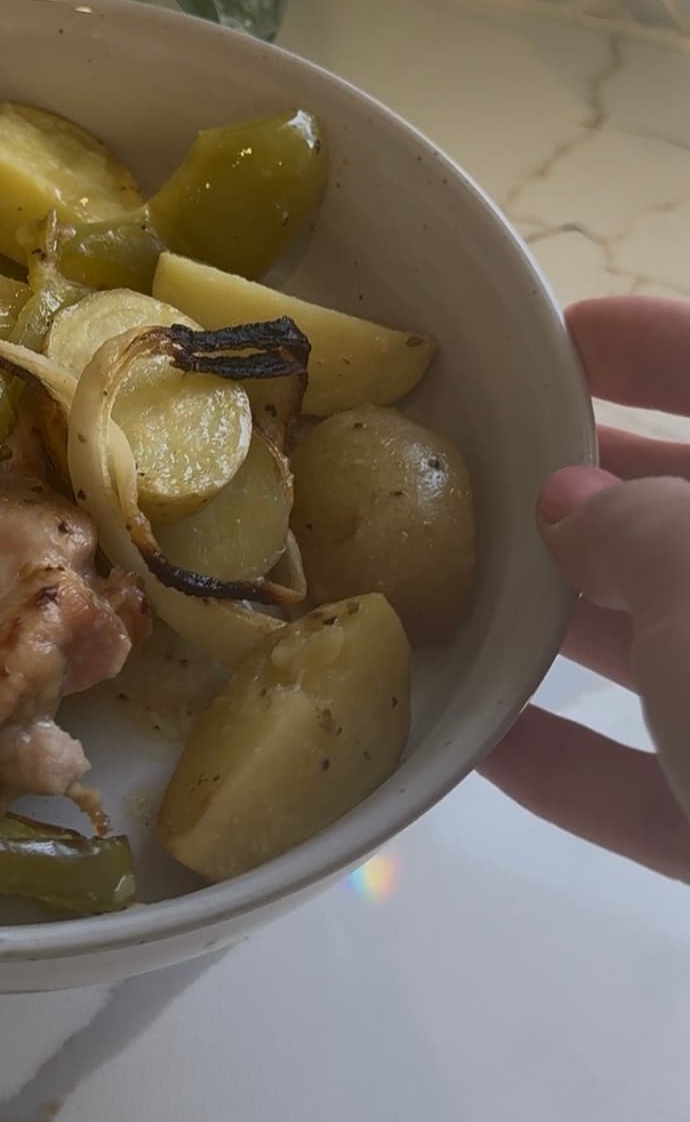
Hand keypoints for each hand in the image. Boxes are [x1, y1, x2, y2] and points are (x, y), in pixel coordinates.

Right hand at [482, 296, 689, 879]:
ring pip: (687, 653)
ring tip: (455, 602)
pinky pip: (668, 781)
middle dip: (598, 497)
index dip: (659, 344)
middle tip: (479, 476)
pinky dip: (583, 762)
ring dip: (576, 630)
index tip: (559, 339)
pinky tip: (481, 746)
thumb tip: (572, 502)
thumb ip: (628, 521)